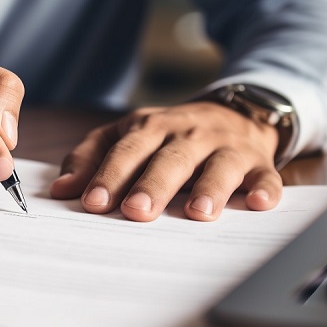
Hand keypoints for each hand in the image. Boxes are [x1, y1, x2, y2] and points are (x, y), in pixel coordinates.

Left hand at [49, 102, 281, 221]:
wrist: (232, 113)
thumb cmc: (167, 135)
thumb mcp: (125, 136)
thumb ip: (91, 158)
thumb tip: (60, 190)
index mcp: (149, 127)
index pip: (126, 150)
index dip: (109, 176)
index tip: (93, 203)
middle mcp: (187, 134)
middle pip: (169, 159)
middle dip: (153, 185)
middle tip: (136, 212)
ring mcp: (225, 147)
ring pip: (218, 165)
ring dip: (209, 187)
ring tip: (197, 213)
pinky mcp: (258, 163)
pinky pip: (266, 175)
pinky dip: (266, 187)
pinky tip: (260, 202)